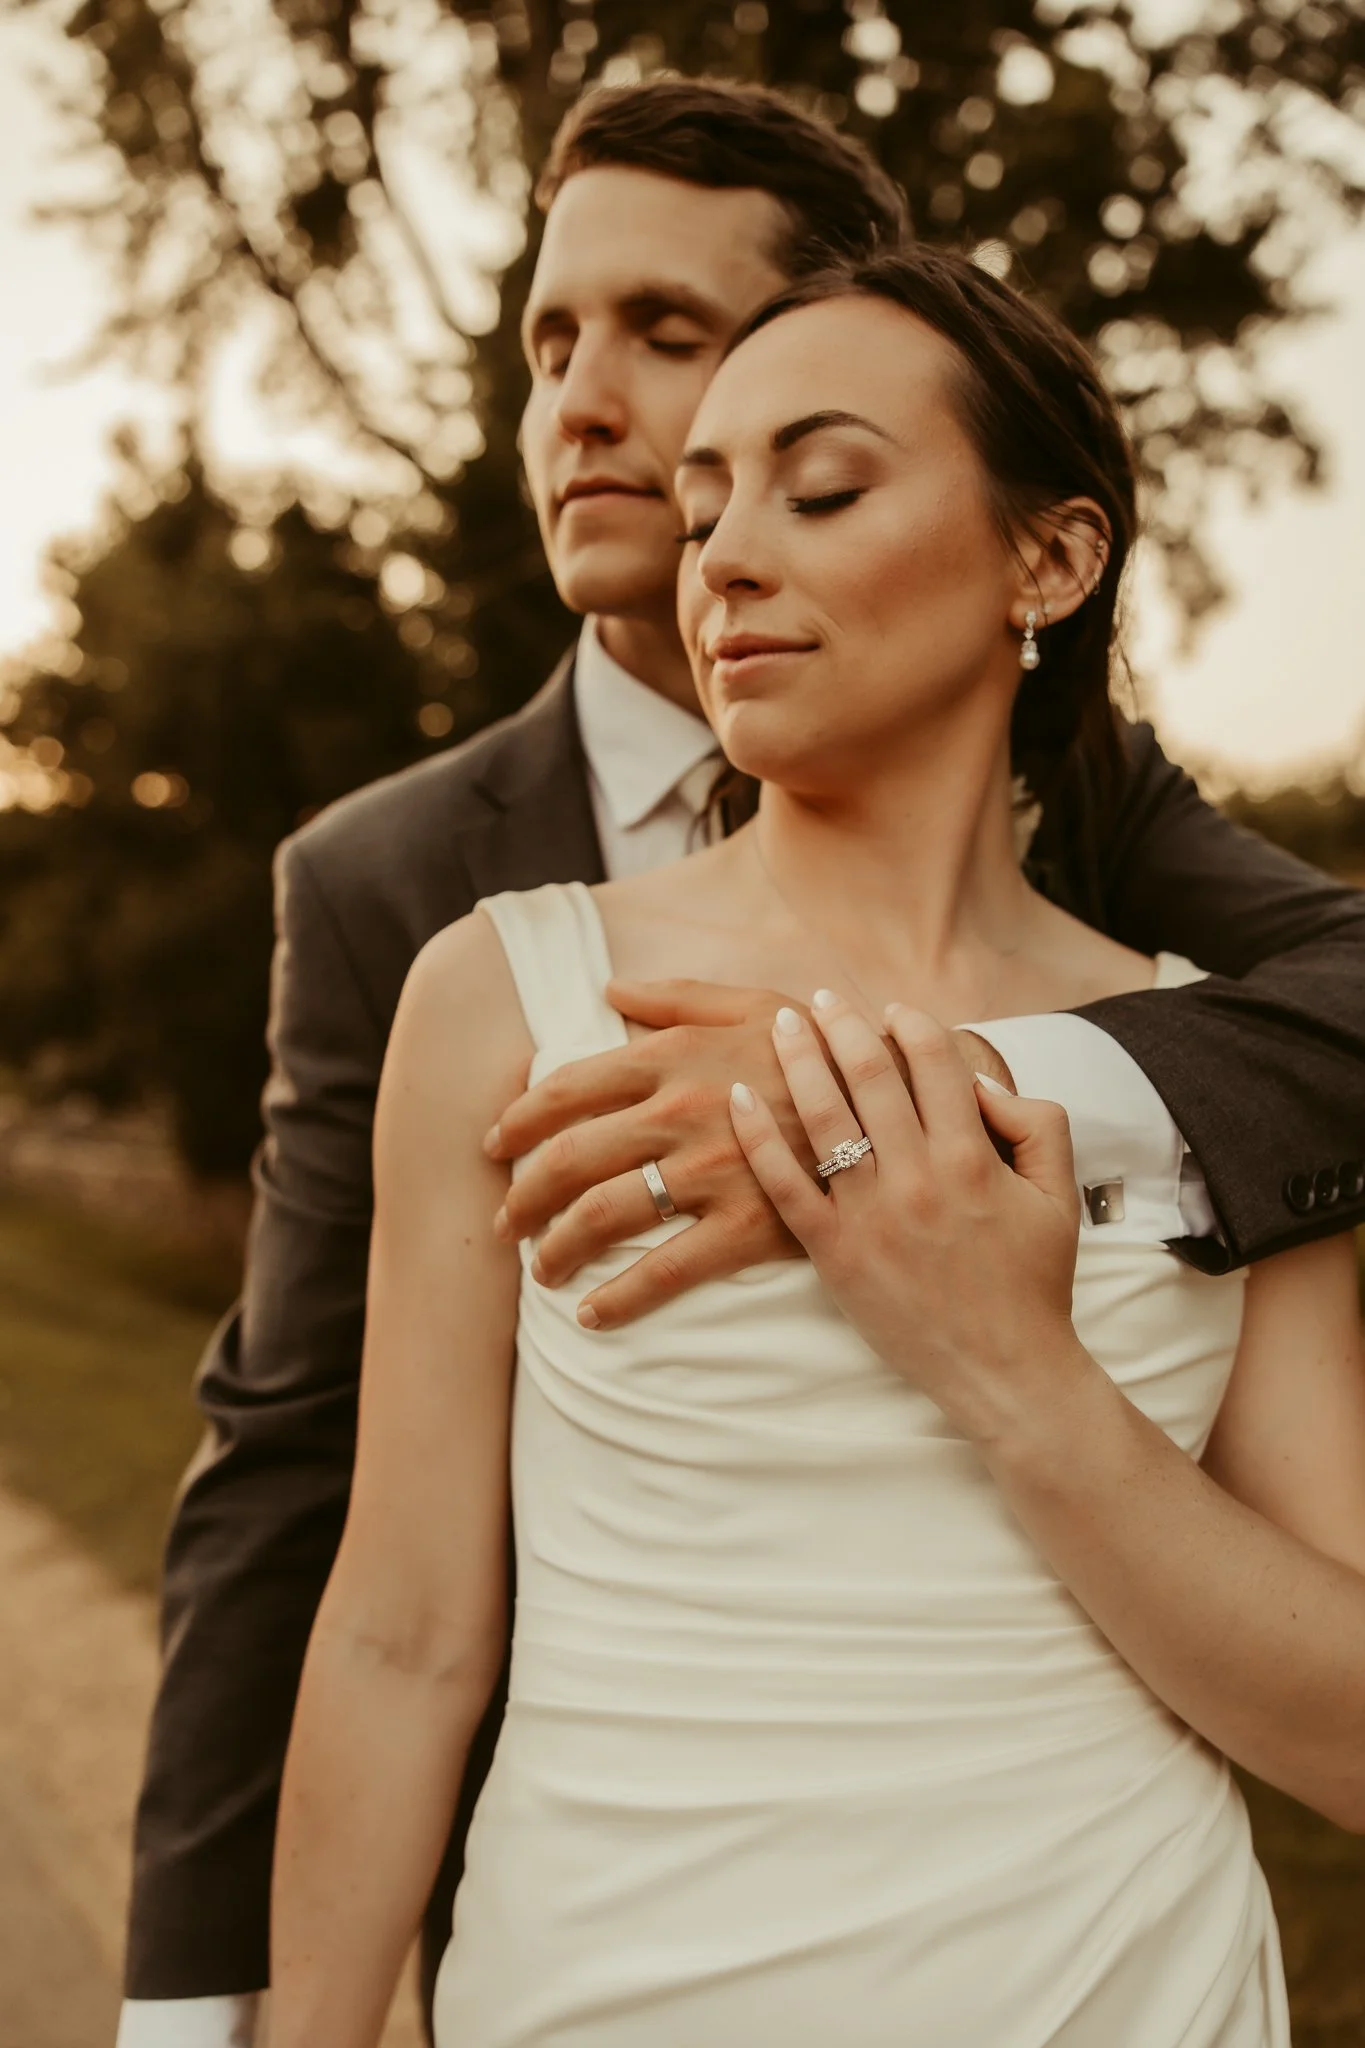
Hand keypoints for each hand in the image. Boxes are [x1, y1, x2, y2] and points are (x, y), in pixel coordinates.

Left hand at [486, 978, 812, 1329]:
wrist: (905, 1102)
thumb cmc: (828, 1051)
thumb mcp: (758, 1003)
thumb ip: (680, 998)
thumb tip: (613, 993)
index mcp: (674, 1056)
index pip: (568, 1089)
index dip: (519, 1120)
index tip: (495, 1144)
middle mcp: (678, 1112)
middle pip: (569, 1159)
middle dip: (523, 1196)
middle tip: (505, 1223)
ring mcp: (710, 1171)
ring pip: (603, 1214)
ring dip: (556, 1248)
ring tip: (539, 1272)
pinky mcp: (747, 1225)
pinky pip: (664, 1270)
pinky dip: (617, 1298)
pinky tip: (591, 1315)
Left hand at [729, 991, 1088, 1447]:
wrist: (1006, 1370)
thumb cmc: (1034, 1283)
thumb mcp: (1060, 1195)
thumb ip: (1036, 1124)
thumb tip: (979, 1084)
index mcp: (972, 1157)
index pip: (933, 1063)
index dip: (911, 1025)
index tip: (892, 1008)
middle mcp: (917, 1176)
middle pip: (869, 1075)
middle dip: (843, 1025)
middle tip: (821, 998)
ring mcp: (870, 1214)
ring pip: (823, 1116)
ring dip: (799, 1060)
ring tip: (782, 1024)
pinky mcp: (834, 1253)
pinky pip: (785, 1185)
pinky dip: (758, 1138)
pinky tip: (738, 1099)